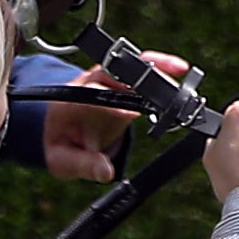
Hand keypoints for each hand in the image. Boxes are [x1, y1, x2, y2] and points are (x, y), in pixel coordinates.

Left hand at [41, 54, 189, 179]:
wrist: (59, 126)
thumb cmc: (61, 143)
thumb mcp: (63, 161)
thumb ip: (84, 165)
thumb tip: (106, 172)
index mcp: (70, 102)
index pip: (91, 95)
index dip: (112, 103)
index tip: (130, 113)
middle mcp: (88, 84)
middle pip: (114, 73)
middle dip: (138, 81)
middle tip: (162, 93)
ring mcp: (106, 79)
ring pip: (131, 66)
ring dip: (155, 69)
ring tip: (177, 76)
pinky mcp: (121, 80)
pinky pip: (142, 67)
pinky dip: (161, 66)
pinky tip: (179, 70)